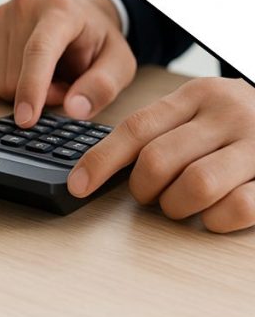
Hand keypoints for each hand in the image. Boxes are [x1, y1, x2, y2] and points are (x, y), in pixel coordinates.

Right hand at [0, 0, 136, 126]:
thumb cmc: (97, 41)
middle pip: (16, 76)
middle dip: (41, 95)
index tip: (27, 120)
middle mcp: (24, 6)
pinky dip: (7, 90)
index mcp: (60, 10)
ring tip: (47, 76)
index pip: (38, 50)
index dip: (31, 88)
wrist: (78, 16)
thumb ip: (103, 86)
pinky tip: (26, 74)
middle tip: (63, 84)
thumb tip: (75, 109)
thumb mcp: (119, 63)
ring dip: (23, 94)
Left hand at [69, 78, 254, 231]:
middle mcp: (228, 114)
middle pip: (158, 161)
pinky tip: (214, 214)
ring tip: (181, 205)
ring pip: (194, 186)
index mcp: (198, 95)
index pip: (135, 128)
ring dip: (176, 207)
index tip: (79, 186)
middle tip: (151, 194)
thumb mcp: (201, 109)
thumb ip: (160, 129)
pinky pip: (236, 208)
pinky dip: (215, 221)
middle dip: (143, 189)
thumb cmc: (240, 123)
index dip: (101, 161)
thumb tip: (97, 166)